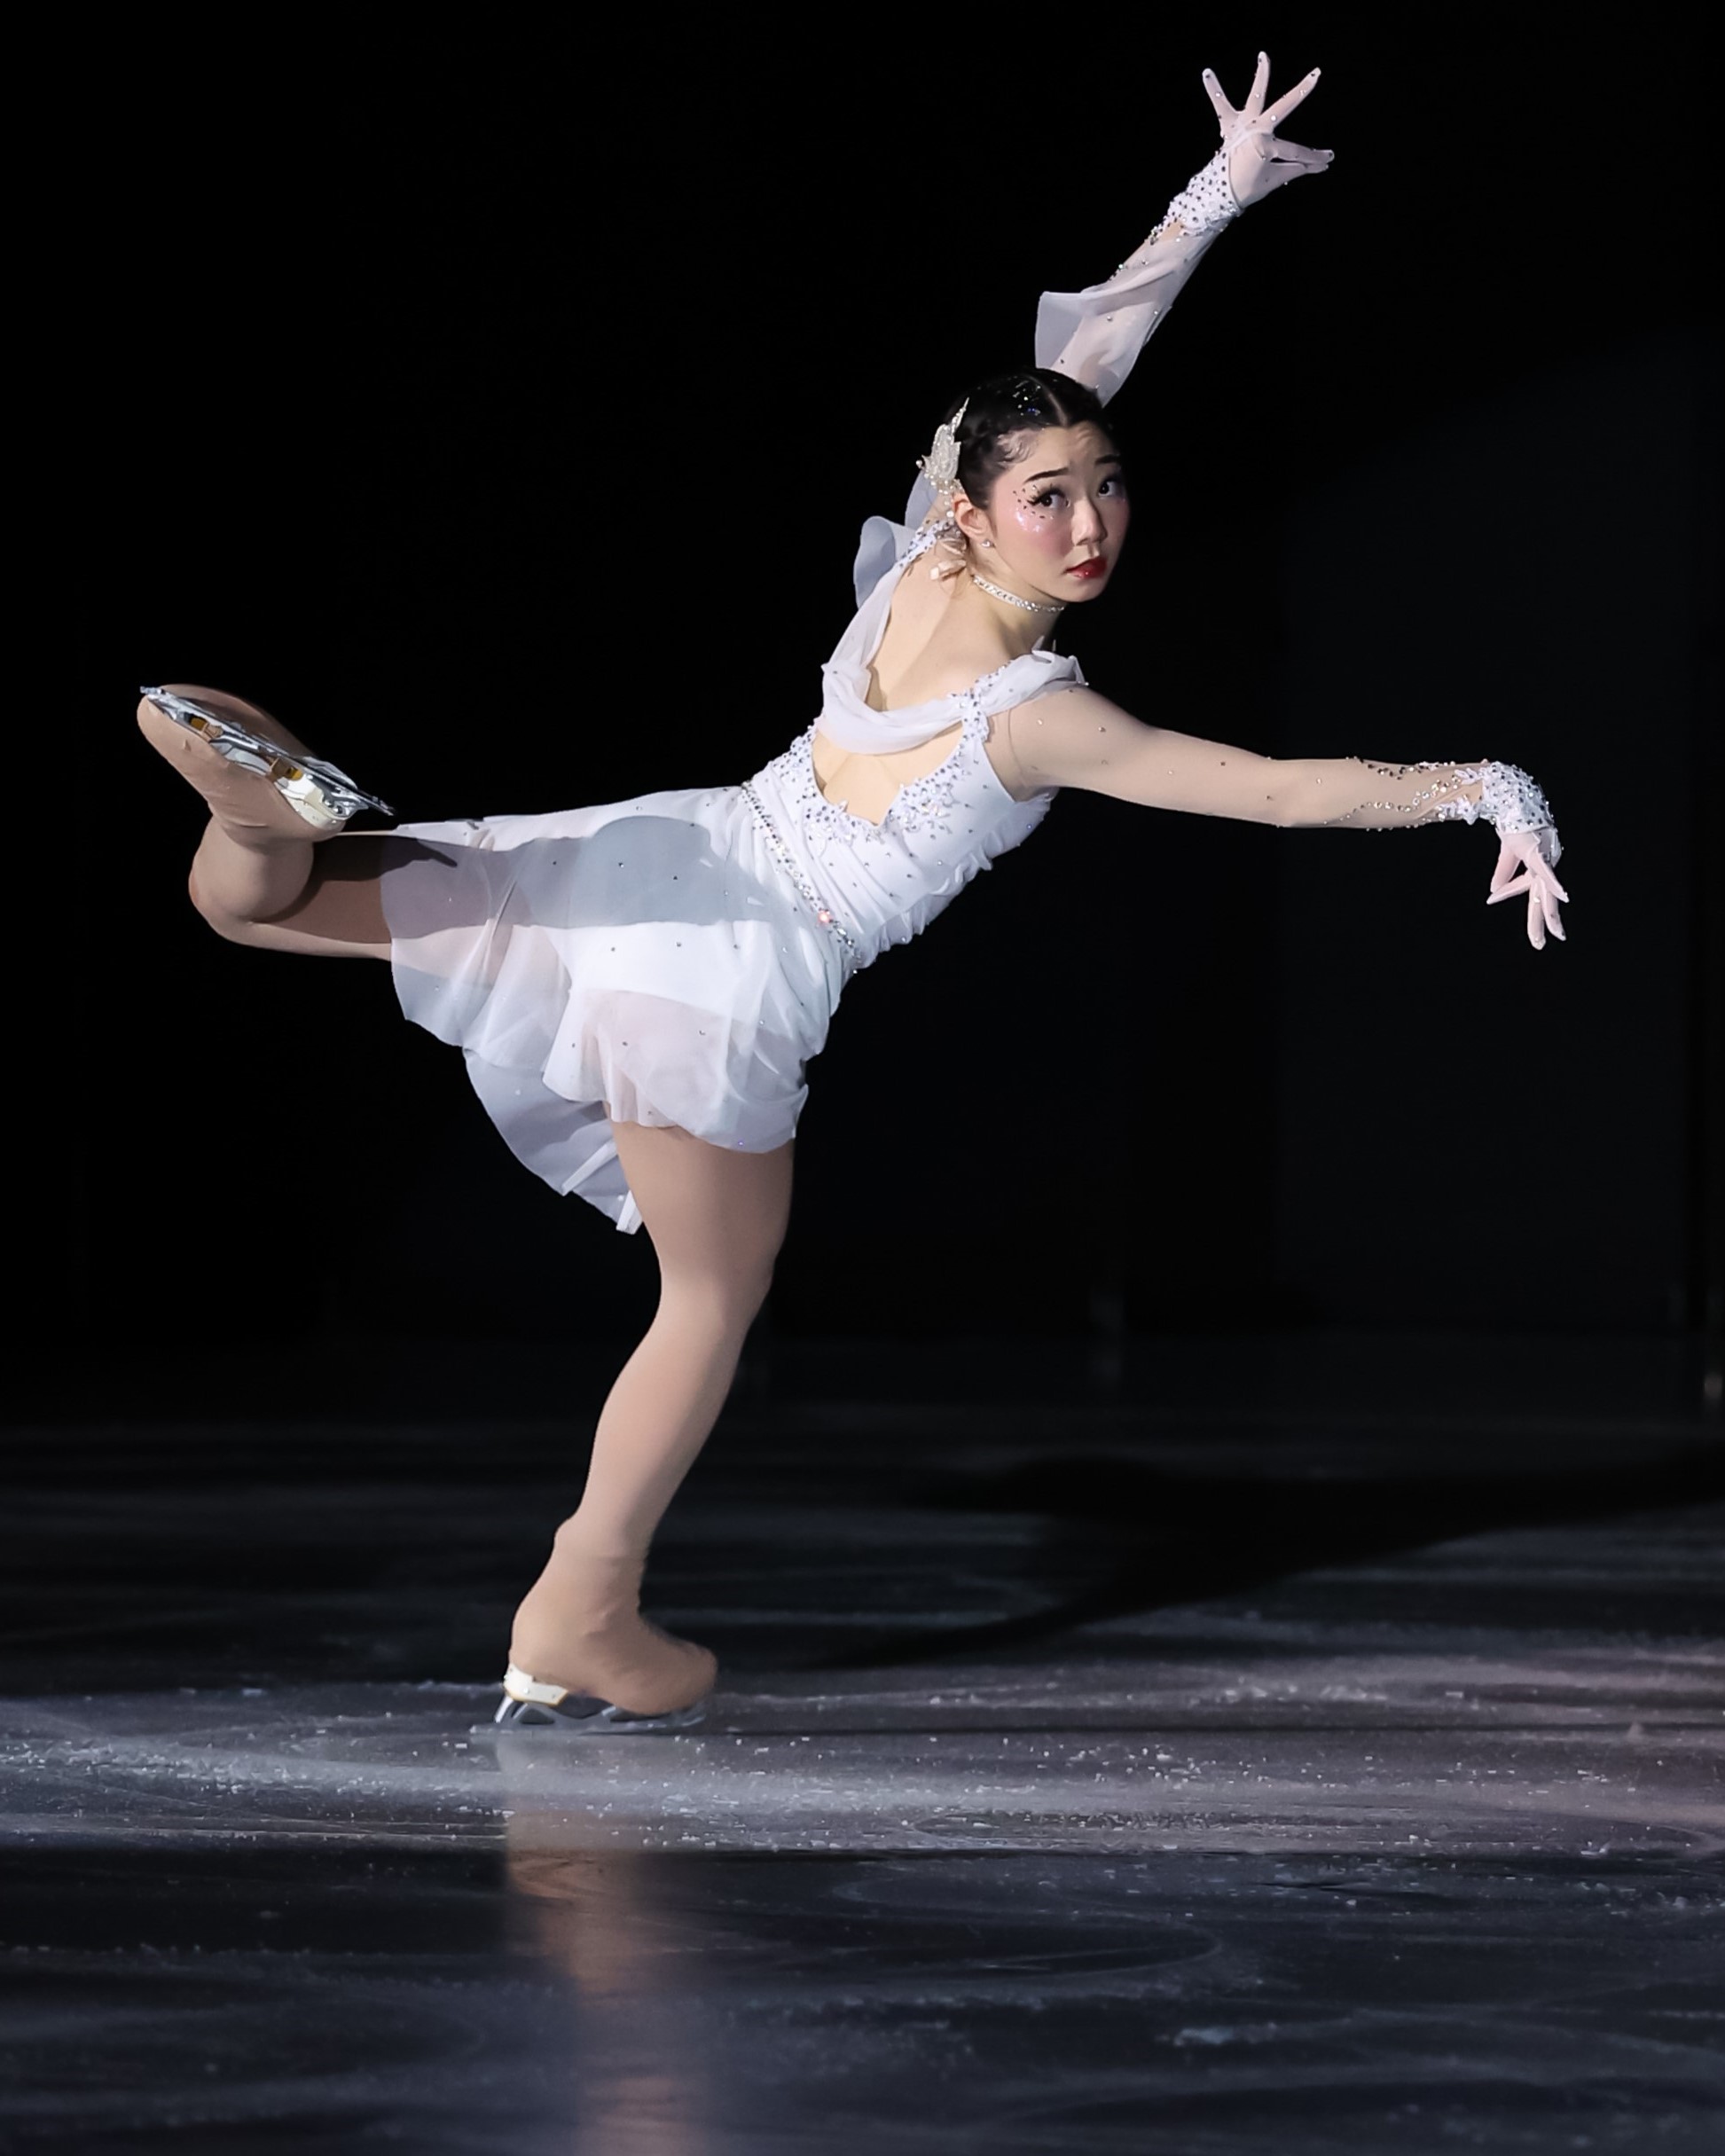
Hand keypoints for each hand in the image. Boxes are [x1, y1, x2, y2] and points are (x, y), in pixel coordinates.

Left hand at [1203, 51, 1332, 208]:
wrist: (1218, 196)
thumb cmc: (1247, 189)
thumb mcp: (1275, 179)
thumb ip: (1297, 168)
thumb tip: (1321, 165)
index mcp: (1265, 146)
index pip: (1295, 150)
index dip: (1312, 158)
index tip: (1327, 159)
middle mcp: (1254, 131)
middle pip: (1282, 108)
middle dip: (1300, 92)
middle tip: (1315, 75)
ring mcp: (1241, 127)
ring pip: (1254, 98)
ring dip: (1261, 76)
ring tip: (1263, 56)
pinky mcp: (1229, 127)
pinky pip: (1220, 107)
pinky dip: (1213, 90)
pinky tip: (1207, 73)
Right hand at [1486, 830, 1569, 949]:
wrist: (1513, 802)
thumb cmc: (1513, 821)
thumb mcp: (1507, 852)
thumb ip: (1503, 872)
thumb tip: (1493, 892)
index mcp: (1539, 865)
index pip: (1524, 886)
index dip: (1507, 892)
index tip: (1489, 899)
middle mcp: (1546, 864)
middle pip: (1542, 899)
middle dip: (1543, 922)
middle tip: (1542, 944)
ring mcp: (1545, 859)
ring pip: (1547, 893)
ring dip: (1550, 915)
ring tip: (1556, 934)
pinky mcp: (1540, 853)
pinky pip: (1547, 873)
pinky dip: (1555, 886)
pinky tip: (1564, 898)